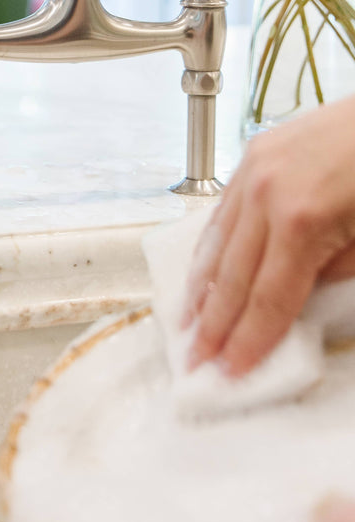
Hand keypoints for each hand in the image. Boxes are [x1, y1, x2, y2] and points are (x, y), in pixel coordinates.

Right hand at [181, 94, 354, 375]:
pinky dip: (211, 242)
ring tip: (186, 320)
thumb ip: (333, 274)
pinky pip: (223, 207)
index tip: (231, 371)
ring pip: (217, 240)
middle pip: (231, 275)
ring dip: (201, 285)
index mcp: (300, 220)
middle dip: (213, 324)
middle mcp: (266, 192)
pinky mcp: (256, 151)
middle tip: (196, 358)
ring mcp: (255, 167)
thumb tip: (299, 295)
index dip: (248, 341)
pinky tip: (204, 265)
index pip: (267, 299)